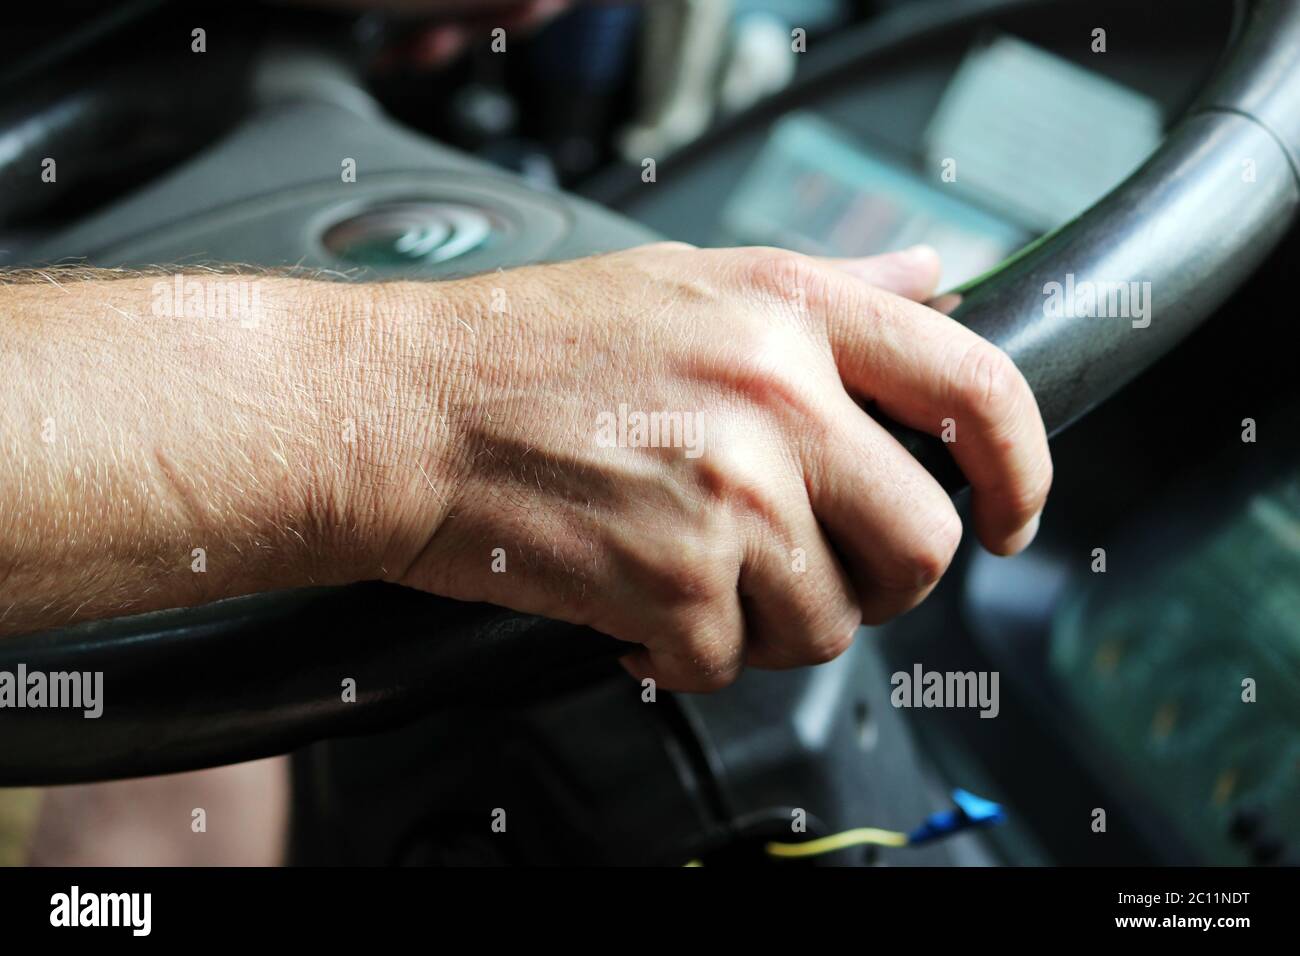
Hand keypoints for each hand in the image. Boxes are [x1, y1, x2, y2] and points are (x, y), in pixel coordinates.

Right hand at [377, 243, 1051, 690]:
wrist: (400, 409)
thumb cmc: (523, 346)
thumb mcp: (690, 279)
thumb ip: (828, 286)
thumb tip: (931, 285)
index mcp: (792, 316)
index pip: (977, 389)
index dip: (1022, 467)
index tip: (1013, 514)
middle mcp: (777, 402)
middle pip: (923, 542)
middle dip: (882, 581)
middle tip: (819, 574)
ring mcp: (729, 496)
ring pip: (831, 622)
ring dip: (772, 623)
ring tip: (699, 579)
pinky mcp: (671, 583)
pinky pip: (729, 662)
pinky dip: (686, 654)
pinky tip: (637, 610)